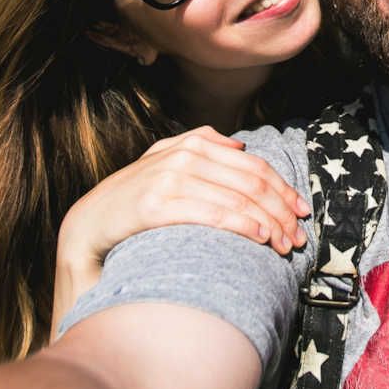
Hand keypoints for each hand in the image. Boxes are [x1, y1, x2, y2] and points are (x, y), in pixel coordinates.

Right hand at [51, 126, 309, 340]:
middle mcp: (181, 155)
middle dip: (281, 209)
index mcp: (191, 144)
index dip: (282, 188)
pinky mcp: (156, 204)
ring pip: (237, 198)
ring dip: (269, 223)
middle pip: (250, 181)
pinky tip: (260, 238)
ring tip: (285, 245)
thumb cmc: (134, 203)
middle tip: (300, 236)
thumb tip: (240, 144)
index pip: (252, 164)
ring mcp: (167, 177)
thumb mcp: (166, 166)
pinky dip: (242, 225)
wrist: (87, 227)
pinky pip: (212, 213)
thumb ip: (200, 147)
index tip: (302, 212)